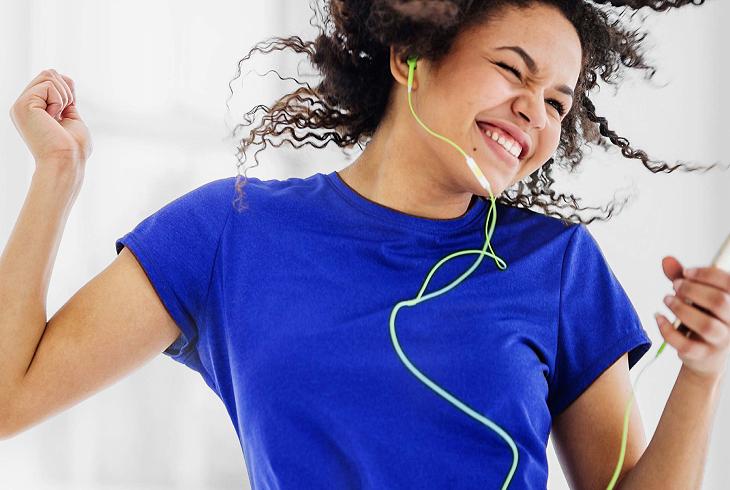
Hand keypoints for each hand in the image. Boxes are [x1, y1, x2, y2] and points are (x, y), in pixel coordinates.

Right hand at [8, 69, 92, 167]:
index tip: (68, 110)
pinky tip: (53, 117)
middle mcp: (23, 106)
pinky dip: (59, 100)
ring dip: (63, 96)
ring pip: (48, 75)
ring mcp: (21, 105)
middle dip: (66, 91)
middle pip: (48, 73)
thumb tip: (66, 79)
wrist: (67, 161)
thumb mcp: (72, 118)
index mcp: (33, 110)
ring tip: (58, 117)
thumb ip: (66, 101)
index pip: (50, 81)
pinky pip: (48, 85)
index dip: (67, 90)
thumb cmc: (73, 148)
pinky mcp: (23, 104)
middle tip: (63, 114)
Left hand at [656, 256, 729, 381]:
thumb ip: (681, 277)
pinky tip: (658, 317)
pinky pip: (687, 344)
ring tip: (666, 300)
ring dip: (681, 309)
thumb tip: (666, 260)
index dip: (707, 274)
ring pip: (706, 325)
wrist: (704, 355)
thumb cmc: (701, 318)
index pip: (729, 283)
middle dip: (693, 290)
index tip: (687, 272)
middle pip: (720, 302)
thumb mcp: (693, 295)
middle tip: (675, 286)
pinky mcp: (703, 355)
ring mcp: (720, 340)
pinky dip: (667, 330)